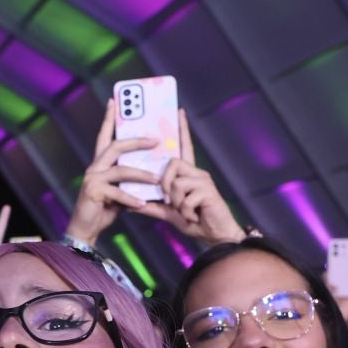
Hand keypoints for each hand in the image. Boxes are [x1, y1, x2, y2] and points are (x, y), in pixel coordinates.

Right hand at [68, 100, 160, 245]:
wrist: (85, 229)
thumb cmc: (104, 209)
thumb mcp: (120, 189)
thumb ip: (130, 178)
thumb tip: (152, 170)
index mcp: (99, 163)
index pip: (104, 135)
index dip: (108, 118)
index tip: (114, 101)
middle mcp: (94, 167)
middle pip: (115, 146)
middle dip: (136, 141)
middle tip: (155, 140)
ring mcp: (93, 179)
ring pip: (121, 170)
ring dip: (141, 174)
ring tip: (157, 179)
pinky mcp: (94, 192)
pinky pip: (117, 193)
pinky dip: (131, 199)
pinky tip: (142, 205)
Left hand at [140, 112, 243, 243]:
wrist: (216, 236)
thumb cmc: (195, 222)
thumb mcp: (170, 214)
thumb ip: (153, 207)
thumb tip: (132, 205)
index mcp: (188, 175)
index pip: (183, 147)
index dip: (182, 130)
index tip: (179, 111)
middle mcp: (196, 172)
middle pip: (171, 164)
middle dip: (165, 184)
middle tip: (170, 202)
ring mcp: (203, 180)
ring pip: (175, 182)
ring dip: (175, 201)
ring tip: (186, 212)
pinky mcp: (208, 190)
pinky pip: (184, 196)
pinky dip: (184, 210)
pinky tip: (193, 217)